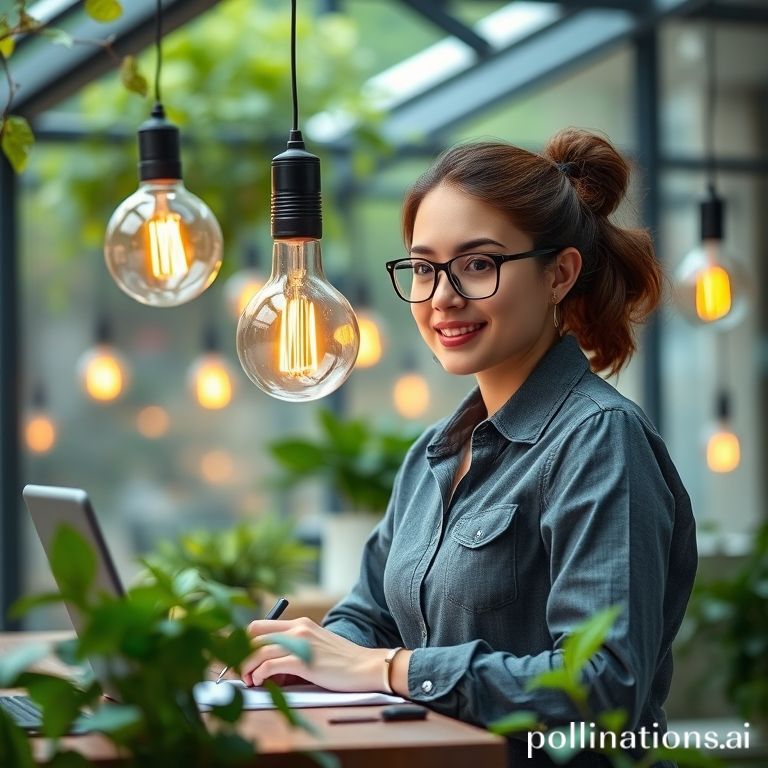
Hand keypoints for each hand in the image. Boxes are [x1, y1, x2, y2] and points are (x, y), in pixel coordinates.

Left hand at [243, 616, 388, 691]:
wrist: (366, 667)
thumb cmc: (342, 662)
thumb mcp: (315, 648)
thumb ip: (294, 651)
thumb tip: (269, 668)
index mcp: (300, 624)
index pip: (259, 626)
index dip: (244, 642)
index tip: (240, 659)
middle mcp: (297, 629)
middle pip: (253, 635)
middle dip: (240, 653)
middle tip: (241, 672)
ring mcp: (300, 644)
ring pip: (257, 650)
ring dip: (246, 667)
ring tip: (249, 681)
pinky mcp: (303, 661)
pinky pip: (269, 665)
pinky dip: (259, 675)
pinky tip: (260, 682)